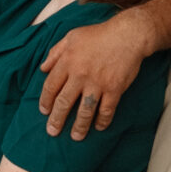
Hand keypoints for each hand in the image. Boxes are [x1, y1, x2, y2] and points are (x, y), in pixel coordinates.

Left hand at [38, 12, 147, 138]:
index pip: (51, 86)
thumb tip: (42, 68)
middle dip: (57, 119)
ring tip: (76, 136)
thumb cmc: (99, 34)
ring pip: (84, 111)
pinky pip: (106, 110)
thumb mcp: (72, 37)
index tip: (44, 111)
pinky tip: (99, 127)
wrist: (128, 34)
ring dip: (79, 126)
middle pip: (64, 102)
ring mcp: (97, 83)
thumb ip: (55, 52)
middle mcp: (80, 74)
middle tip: (53, 131)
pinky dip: (102, 121)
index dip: (45, 101)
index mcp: (67, 61)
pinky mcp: (114, 89)